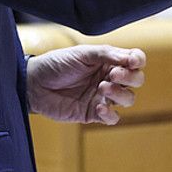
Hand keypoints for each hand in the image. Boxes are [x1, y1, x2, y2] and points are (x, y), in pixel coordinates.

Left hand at [27, 45, 145, 125]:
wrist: (34, 84)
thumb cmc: (56, 64)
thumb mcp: (82, 53)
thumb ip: (107, 54)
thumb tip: (131, 58)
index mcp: (107, 60)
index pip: (134, 60)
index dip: (138, 60)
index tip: (133, 61)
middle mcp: (108, 78)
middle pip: (136, 80)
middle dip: (130, 78)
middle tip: (114, 74)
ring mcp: (101, 96)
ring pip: (128, 99)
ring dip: (120, 94)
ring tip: (102, 88)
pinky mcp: (93, 113)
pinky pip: (112, 118)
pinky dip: (110, 114)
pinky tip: (99, 108)